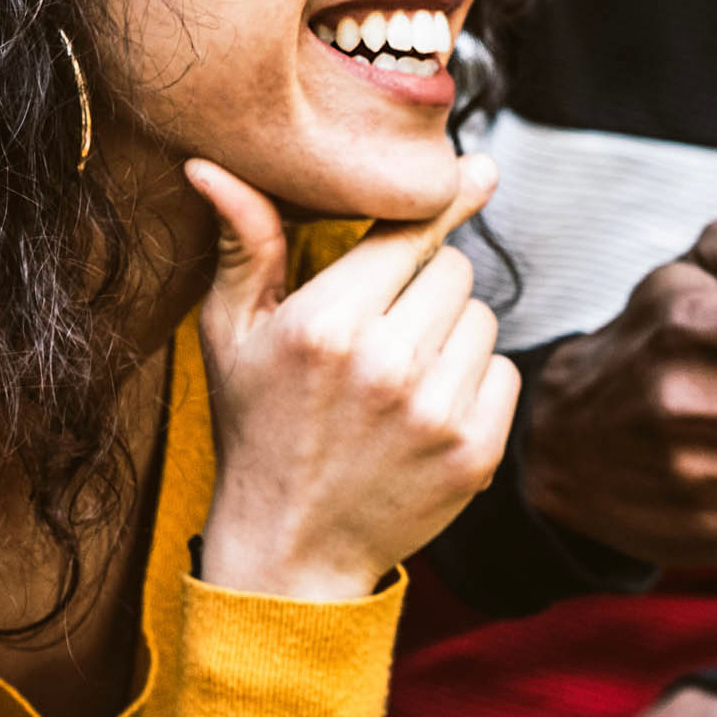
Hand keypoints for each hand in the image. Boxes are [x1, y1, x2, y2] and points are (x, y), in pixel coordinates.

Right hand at [189, 154, 520, 601]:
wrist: (289, 550)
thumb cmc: (257, 431)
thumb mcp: (231, 337)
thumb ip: (243, 245)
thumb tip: (211, 165)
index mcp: (325, 324)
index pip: (409, 234)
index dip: (438, 206)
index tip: (476, 171)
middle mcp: (386, 363)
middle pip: (455, 270)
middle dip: (425, 288)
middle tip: (383, 329)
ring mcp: (436, 411)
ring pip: (484, 318)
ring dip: (452, 335)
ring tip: (400, 375)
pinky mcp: (475, 451)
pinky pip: (505, 373)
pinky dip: (476, 383)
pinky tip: (427, 410)